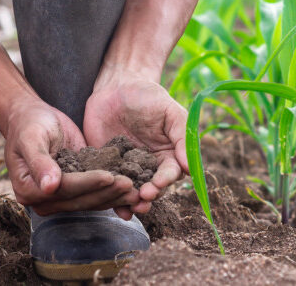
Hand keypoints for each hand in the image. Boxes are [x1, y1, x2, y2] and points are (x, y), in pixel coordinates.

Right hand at [4, 95, 139, 214]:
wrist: (32, 118)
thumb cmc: (29, 124)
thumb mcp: (31, 138)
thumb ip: (39, 162)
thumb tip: (49, 187)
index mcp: (28, 189)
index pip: (64, 190)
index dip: (87, 183)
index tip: (109, 176)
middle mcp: (44, 199)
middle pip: (80, 200)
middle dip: (106, 192)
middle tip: (130, 184)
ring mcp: (61, 197)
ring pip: (91, 201)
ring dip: (114, 196)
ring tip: (135, 189)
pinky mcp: (76, 190)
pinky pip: (96, 194)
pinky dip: (113, 192)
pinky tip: (132, 189)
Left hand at [84, 72, 188, 216]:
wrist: (116, 87)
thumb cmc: (148, 96)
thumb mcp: (170, 111)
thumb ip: (182, 136)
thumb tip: (189, 166)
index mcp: (168, 154)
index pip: (171, 173)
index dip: (165, 180)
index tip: (159, 184)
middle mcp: (150, 166)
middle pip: (153, 188)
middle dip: (149, 195)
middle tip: (142, 198)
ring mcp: (128, 169)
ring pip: (133, 192)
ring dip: (133, 202)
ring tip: (130, 208)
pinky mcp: (107, 168)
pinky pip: (110, 186)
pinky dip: (112, 199)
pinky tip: (114, 209)